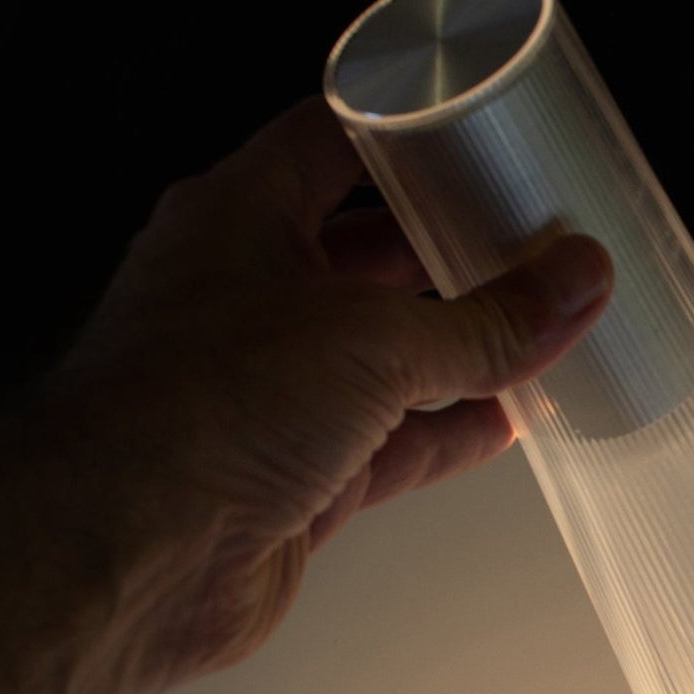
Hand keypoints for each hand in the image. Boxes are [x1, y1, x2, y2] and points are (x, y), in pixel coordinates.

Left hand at [47, 94, 614, 692]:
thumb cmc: (190, 415)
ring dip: (466, 347)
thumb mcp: (375, 339)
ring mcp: (271, 388)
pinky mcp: (296, 472)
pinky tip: (512, 420)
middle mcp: (249, 295)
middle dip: (456, 250)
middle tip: (539, 244)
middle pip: (374, 252)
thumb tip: (571, 283)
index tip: (482, 134)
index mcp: (241, 219)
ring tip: (547, 328)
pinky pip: (395, 441)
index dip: (409, 135)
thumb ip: (488, 319)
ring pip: (391, 354)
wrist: (122, 559)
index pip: (333, 144)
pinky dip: (455, 430)